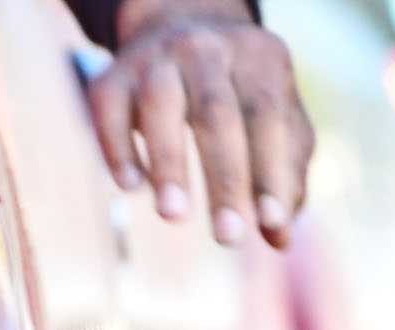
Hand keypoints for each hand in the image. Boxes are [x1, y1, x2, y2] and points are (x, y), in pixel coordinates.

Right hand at [87, 0, 313, 248]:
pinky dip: (118, 148)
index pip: (267, 116)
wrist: (180, 25)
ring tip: (174, 216)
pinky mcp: (112, 76)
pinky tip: (132, 186)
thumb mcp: (277, 121)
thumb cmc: (242, 94)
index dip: (270, 171)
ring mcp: (155, 59)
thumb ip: (286, 176)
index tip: (272, 224)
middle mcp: (206, 50)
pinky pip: (109, 109)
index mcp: (258, 59)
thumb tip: (280, 239)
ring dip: (168, 162)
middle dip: (225, 179)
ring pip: (160, 104)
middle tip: (229, 238)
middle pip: (216, 114)